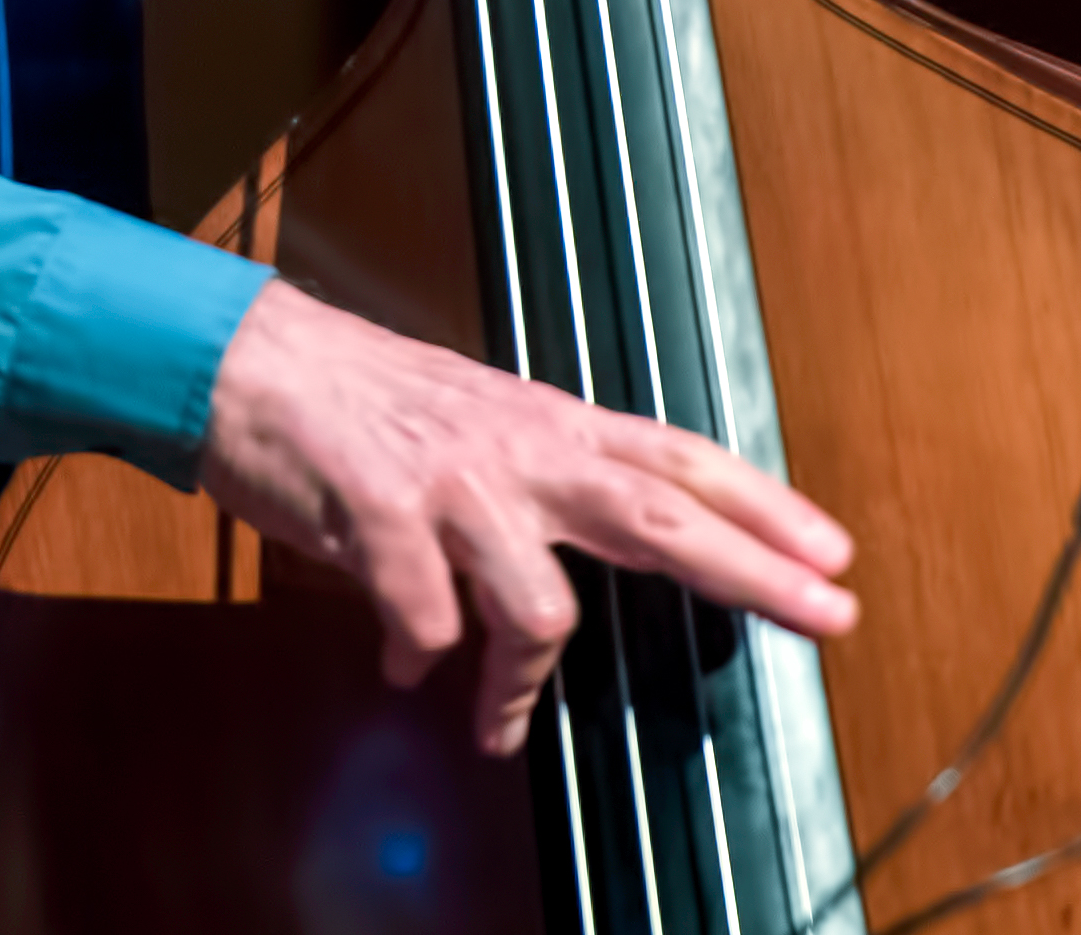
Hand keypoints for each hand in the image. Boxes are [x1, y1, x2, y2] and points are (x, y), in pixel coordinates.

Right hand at [195, 278, 859, 754]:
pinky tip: (403, 671)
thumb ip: (533, 488)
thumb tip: (576, 562)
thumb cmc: (360, 400)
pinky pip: (427, 624)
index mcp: (544, 426)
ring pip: (541, 603)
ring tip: (495, 721)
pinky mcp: (382, 511)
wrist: (248, 361)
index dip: (761, 503)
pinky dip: (420, 662)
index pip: (677, 458)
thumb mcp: (472, 429)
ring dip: (521, 683)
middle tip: (830, 609)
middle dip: (753, 565)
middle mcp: (516, 446)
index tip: (831, 547)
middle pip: (659, 508)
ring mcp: (454, 480)